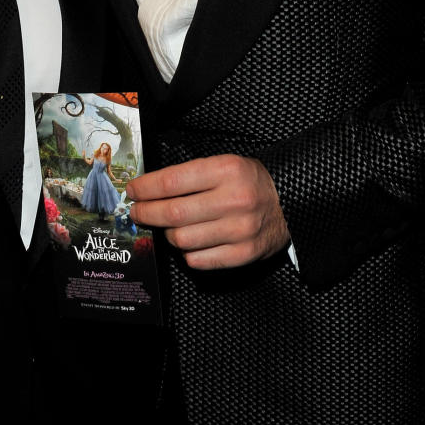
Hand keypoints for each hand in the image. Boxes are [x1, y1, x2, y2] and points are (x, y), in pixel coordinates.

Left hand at [125, 154, 288, 270]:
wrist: (291, 202)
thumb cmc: (252, 182)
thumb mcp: (226, 164)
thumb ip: (191, 175)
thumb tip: (150, 189)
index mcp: (226, 171)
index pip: (172, 181)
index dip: (145, 188)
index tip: (133, 191)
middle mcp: (233, 200)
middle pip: (172, 213)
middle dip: (146, 213)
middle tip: (137, 212)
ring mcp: (239, 230)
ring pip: (182, 239)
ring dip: (168, 234)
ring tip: (170, 226)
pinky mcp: (244, 253)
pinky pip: (198, 260)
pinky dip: (187, 253)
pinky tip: (191, 242)